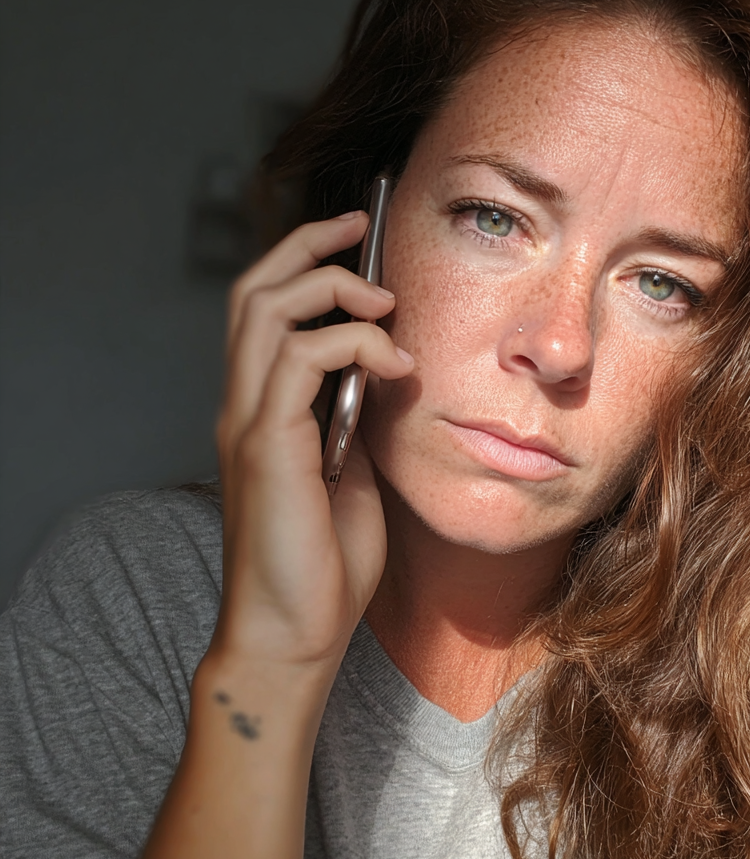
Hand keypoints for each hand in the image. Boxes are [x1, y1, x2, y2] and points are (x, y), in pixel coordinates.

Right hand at [214, 211, 413, 669]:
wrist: (298, 632)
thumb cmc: (326, 560)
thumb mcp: (353, 468)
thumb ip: (355, 416)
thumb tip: (382, 371)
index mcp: (263, 408)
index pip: (265, 308)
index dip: (303, 262)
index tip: (356, 239)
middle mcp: (244, 404)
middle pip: (253, 290)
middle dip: (307, 246)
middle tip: (360, 226)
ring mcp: (249, 422)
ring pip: (265, 310)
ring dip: (329, 288)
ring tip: (384, 303)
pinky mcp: (268, 445)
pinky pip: (302, 359)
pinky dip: (353, 344)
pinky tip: (395, 366)